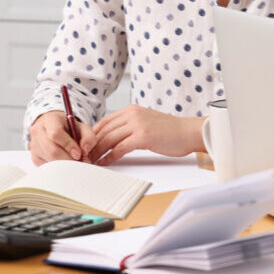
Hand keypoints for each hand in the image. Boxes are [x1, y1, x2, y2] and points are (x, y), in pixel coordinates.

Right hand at [28, 111, 95, 165]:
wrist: (54, 128)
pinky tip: (65, 162)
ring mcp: (34, 145)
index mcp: (50, 119)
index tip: (79, 154)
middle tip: (80, 162)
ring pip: (49, 160)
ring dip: (65, 165)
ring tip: (75, 162)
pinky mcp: (34, 157)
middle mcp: (38, 131)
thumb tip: (84, 151)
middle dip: (68, 159)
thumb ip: (89, 137)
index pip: (55, 134)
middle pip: (52, 150)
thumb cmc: (70, 128)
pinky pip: (47, 166)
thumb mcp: (82, 127)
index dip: (68, 145)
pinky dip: (59, 167)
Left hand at [87, 106, 203, 165]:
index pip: (105, 121)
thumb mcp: (147, 122)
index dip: (94, 134)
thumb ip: (131, 125)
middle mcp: (133, 114)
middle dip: (92, 144)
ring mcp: (137, 124)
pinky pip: (119, 148)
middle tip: (85, 156)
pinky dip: (109, 157)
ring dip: (98, 152)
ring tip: (91, 161)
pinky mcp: (143, 136)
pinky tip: (105, 163)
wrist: (188, 132)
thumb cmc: (170, 131)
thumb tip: (114, 137)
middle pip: (104, 130)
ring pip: (109, 139)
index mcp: (132, 110)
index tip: (87, 146)